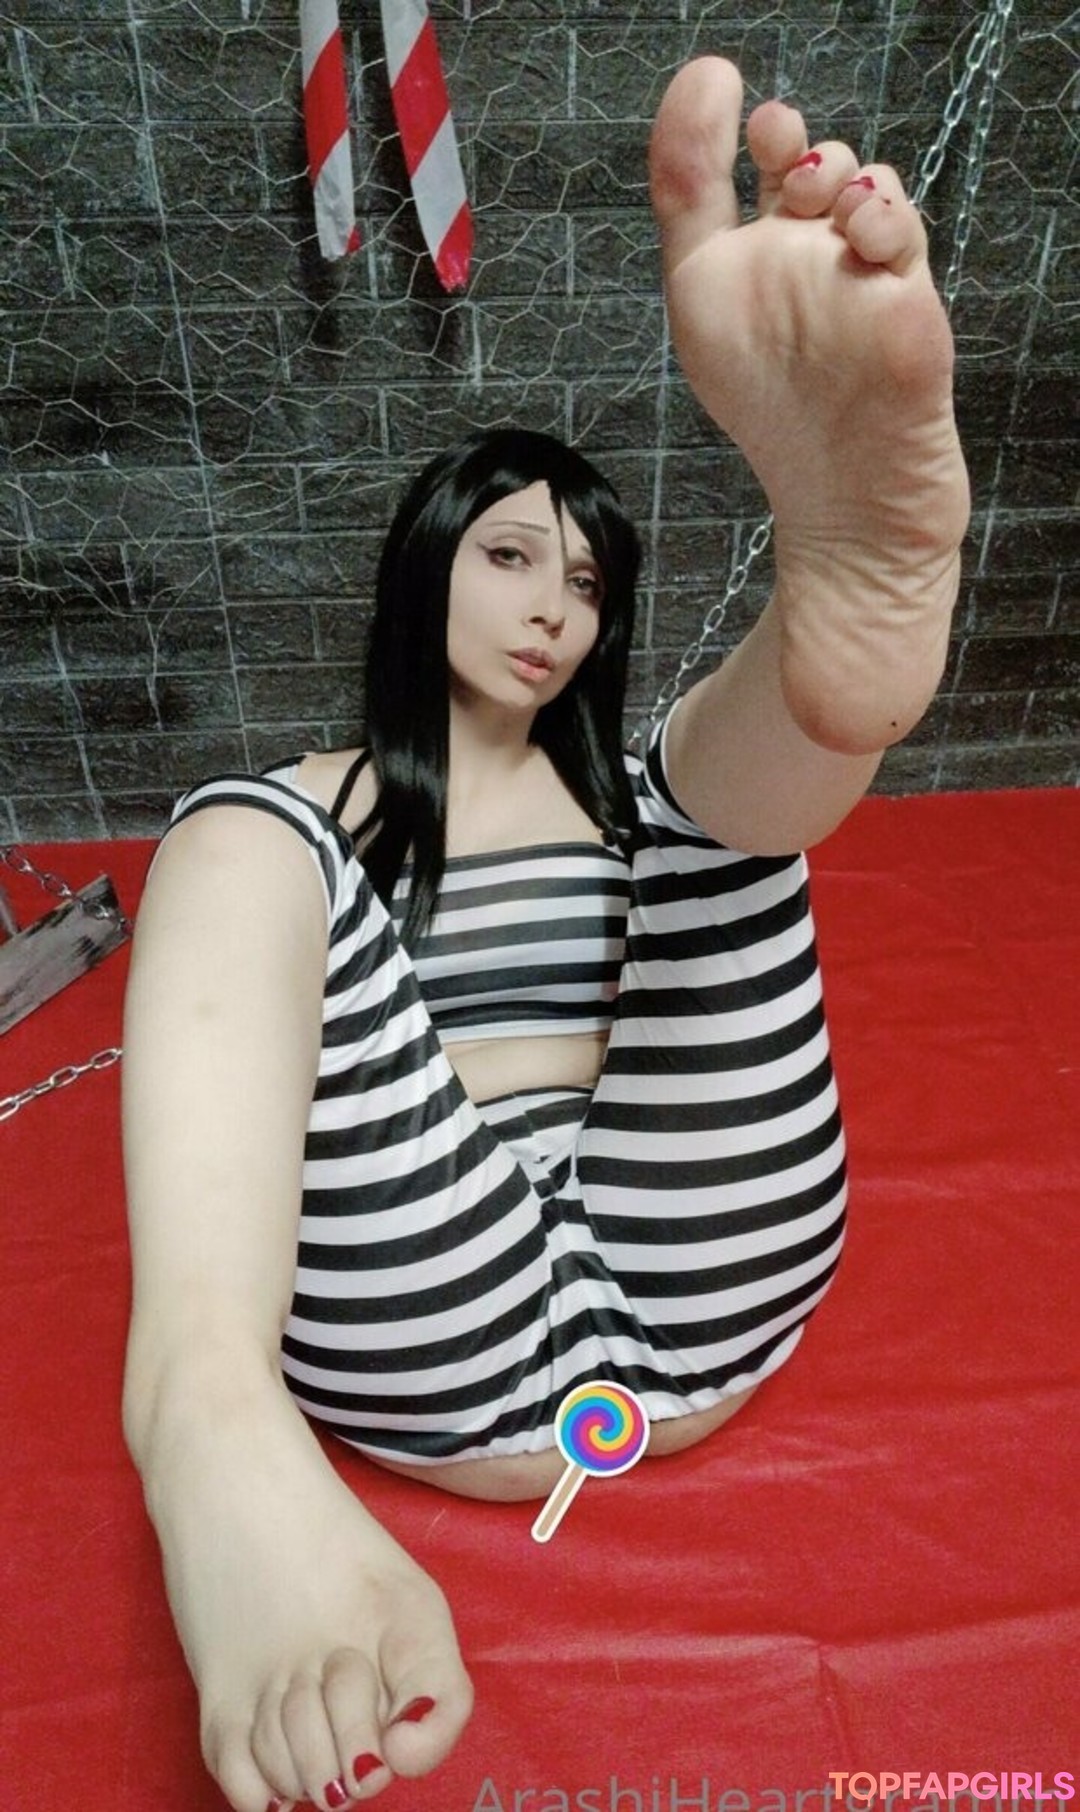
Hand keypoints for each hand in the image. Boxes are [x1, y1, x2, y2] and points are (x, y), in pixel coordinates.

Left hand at [650, 58, 969, 752]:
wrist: (847, 506)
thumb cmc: (771, 416)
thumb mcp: (701, 299)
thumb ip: (687, 202)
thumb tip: (692, 106)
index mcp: (732, 267)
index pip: (712, 170)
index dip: (708, 118)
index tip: (718, 81)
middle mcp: (794, 262)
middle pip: (796, 164)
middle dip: (788, 142)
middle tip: (778, 151)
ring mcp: (853, 276)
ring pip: (856, 183)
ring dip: (836, 175)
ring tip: (819, 206)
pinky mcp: (904, 295)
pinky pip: (898, 227)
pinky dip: (881, 215)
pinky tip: (861, 235)